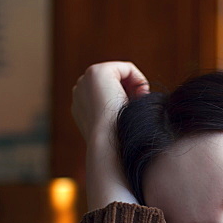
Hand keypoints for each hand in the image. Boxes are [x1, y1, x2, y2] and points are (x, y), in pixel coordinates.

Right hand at [71, 62, 149, 210]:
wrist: (109, 145)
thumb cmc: (116, 149)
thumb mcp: (120, 140)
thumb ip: (124, 132)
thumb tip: (142, 155)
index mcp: (82, 108)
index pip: (110, 95)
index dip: (127, 102)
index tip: (134, 116)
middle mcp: (79, 91)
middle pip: (116, 82)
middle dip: (131, 92)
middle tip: (138, 109)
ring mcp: (85, 81)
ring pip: (121, 74)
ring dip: (135, 88)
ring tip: (139, 104)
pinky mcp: (97, 72)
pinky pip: (126, 68)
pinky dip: (138, 80)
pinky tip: (140, 96)